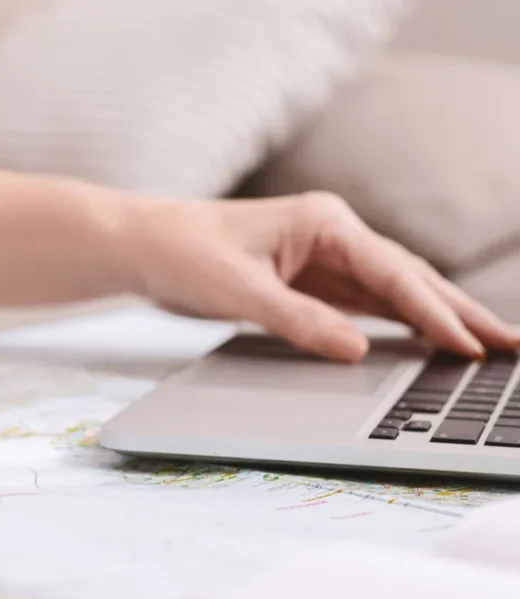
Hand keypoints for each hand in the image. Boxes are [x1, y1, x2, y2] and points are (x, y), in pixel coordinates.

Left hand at [125, 191, 518, 361]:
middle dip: (459, 312)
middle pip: (409, 278)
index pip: (393, 273)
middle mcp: (331, 236)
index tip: (468, 344)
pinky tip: (427, 342)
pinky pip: (365, 304)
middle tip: (509, 345)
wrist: (140, 245)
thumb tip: (358, 350)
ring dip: (437, 319)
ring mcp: (322, 258)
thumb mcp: (238, 292)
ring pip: (393, 293)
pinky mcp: (308, 280)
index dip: (434, 312)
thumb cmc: (181, 253)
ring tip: (484, 346)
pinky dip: (399, 323)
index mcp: (323, 223)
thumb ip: (299, 321)